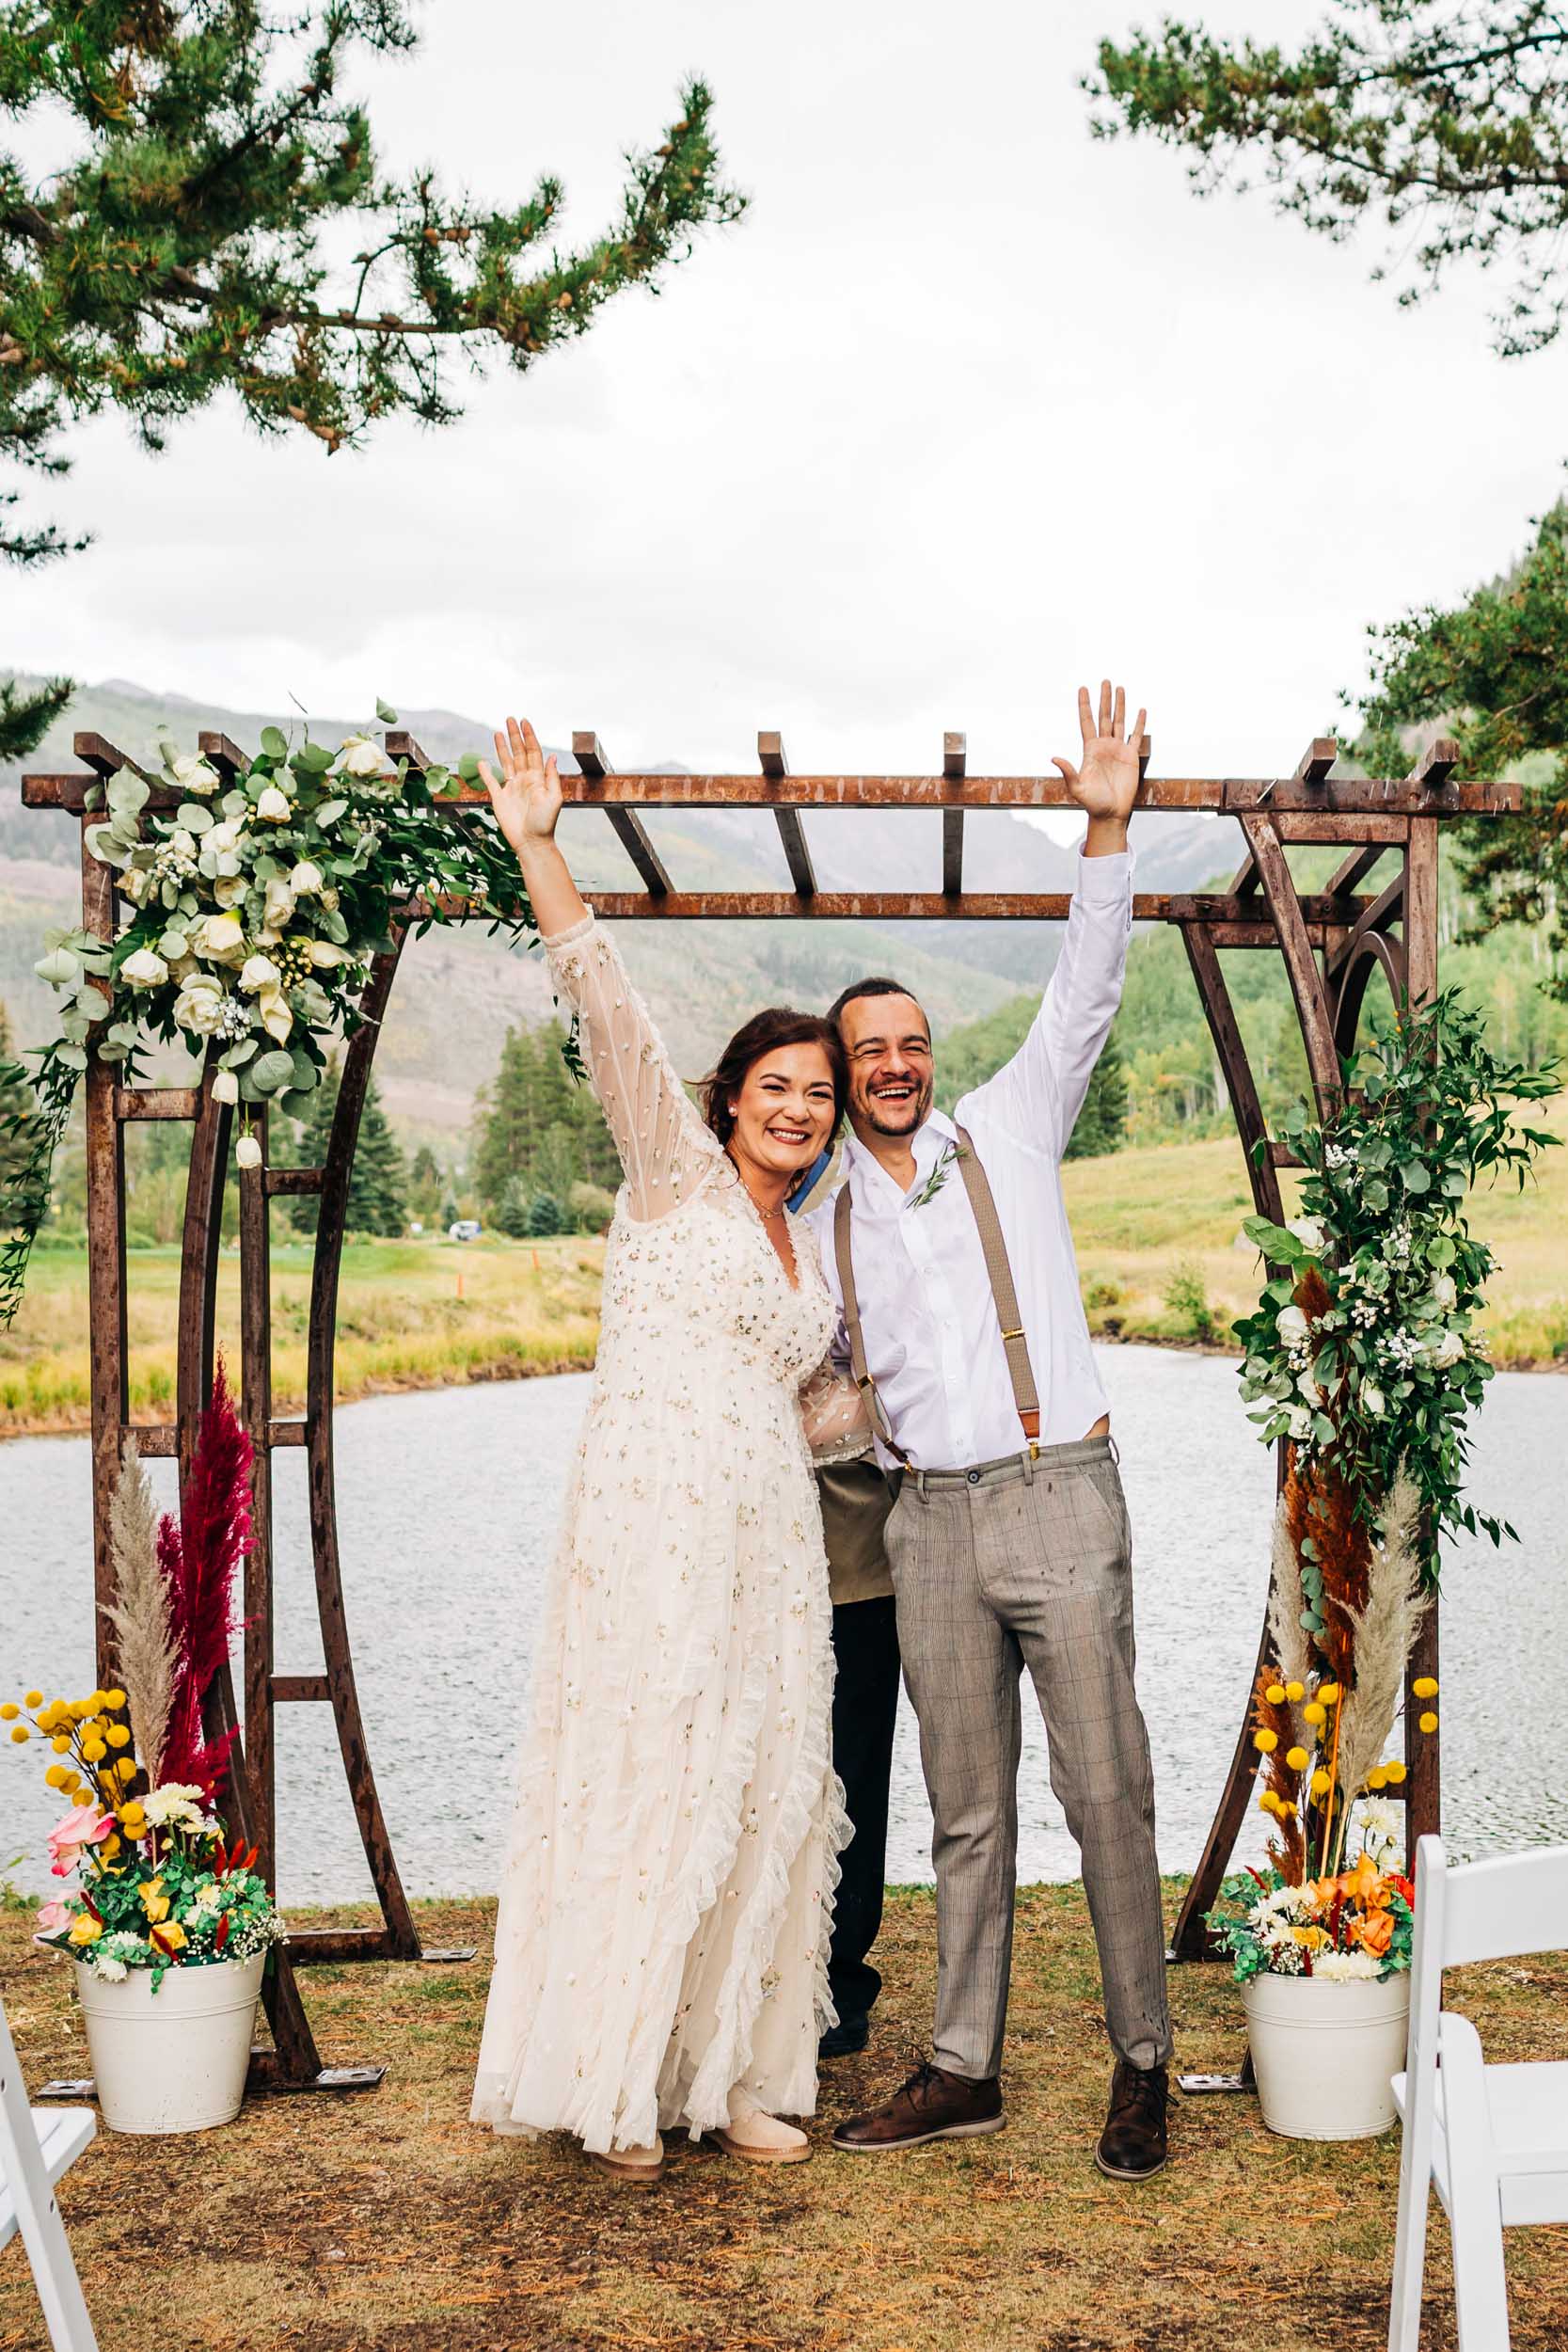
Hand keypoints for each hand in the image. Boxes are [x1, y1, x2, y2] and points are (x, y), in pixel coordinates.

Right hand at [478, 716, 561, 855]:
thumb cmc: (545, 823)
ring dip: (502, 748)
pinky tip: (482, 761)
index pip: (533, 752)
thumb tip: (552, 757)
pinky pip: (491, 781)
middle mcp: (525, 780)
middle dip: (514, 736)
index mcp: (538, 778)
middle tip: (510, 719)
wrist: (532, 842)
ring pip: (506, 762)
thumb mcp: (554, 799)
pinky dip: (486, 771)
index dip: (529, 737)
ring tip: (498, 732)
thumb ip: (551, 777)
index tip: (524, 722)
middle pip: (519, 753)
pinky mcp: (500, 798)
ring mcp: (512, 787)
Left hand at [1051, 680, 1145, 831]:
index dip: (1084, 705)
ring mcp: (1118, 749)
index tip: (1083, 688)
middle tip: (1105, 681)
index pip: (1087, 722)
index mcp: (1089, 750)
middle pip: (1103, 717)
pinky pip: (1136, 736)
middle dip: (1104, 699)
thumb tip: (1054, 757)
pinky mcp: (1131, 757)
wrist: (1110, 813)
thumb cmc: (1092, 802)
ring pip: (1119, 721)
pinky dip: (1139, 723)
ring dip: (1120, 705)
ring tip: (1120, 688)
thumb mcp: (1076, 787)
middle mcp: (1103, 746)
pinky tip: (1141, 711)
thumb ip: (1068, 771)